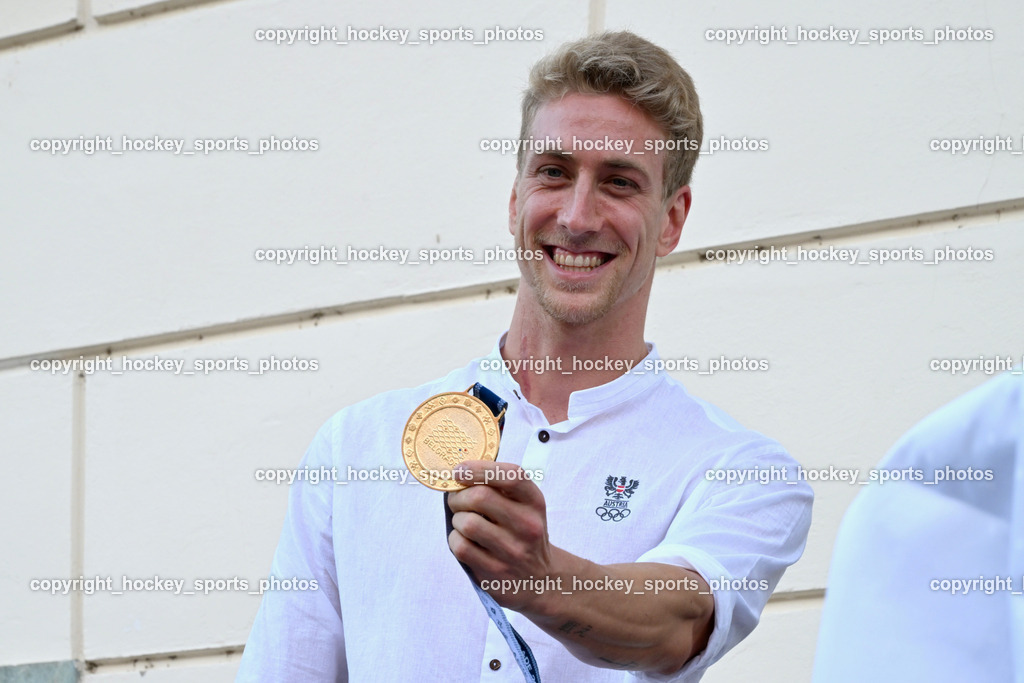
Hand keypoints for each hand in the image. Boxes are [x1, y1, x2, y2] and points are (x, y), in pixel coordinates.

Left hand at [446, 460, 555, 610]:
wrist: (539, 579)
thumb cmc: (522, 532)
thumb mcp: (524, 506)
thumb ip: (499, 487)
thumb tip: (459, 472)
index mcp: (534, 502)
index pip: (512, 476)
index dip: (480, 469)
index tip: (459, 470)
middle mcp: (527, 525)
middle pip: (480, 497)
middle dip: (459, 496)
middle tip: (456, 499)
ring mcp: (512, 551)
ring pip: (467, 523)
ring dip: (457, 519)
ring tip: (463, 522)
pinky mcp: (495, 571)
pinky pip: (461, 547)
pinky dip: (455, 539)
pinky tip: (464, 540)